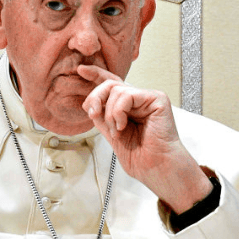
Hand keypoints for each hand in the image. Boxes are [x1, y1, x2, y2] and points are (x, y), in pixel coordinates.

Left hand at [79, 64, 211, 212]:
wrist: (156, 168)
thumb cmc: (141, 157)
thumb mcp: (112, 134)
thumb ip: (102, 117)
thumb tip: (90, 103)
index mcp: (128, 107)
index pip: (112, 84)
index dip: (96, 74)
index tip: (81, 70)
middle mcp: (138, 100)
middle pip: (110, 84)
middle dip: (95, 98)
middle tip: (93, 114)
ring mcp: (148, 98)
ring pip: (116, 89)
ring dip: (109, 113)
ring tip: (117, 130)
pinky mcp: (157, 98)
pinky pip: (127, 95)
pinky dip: (118, 111)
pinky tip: (123, 125)